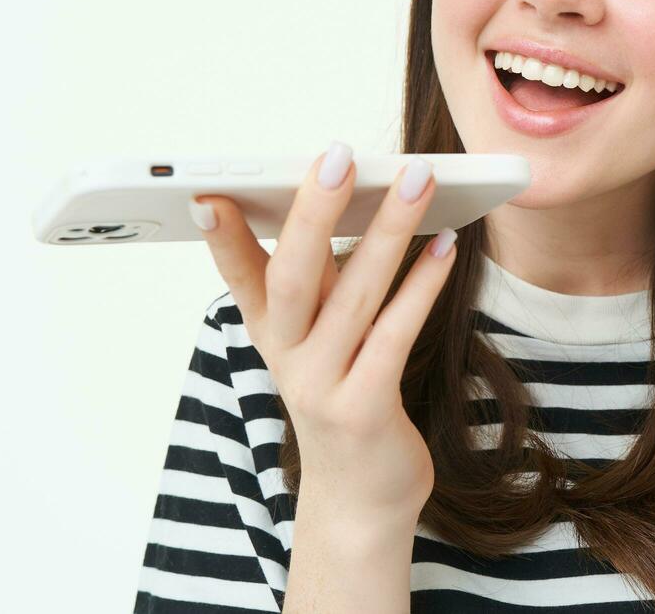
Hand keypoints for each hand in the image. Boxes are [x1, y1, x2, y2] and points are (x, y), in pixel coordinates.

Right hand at [188, 142, 456, 520]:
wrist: (361, 499)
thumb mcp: (321, 340)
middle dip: (314, 212)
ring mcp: (323, 386)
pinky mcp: (365, 410)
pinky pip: (394, 335)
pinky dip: (422, 286)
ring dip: (389, 231)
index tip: (209, 192)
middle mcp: (289, 358)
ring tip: (417, 179)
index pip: (240, 276)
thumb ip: (326, 282)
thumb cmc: (348, 399)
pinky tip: (446, 247)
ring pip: (354, 296)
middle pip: (294, 275)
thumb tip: (347, 201)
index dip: (223, 237)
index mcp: (272, 334)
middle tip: (339, 156)